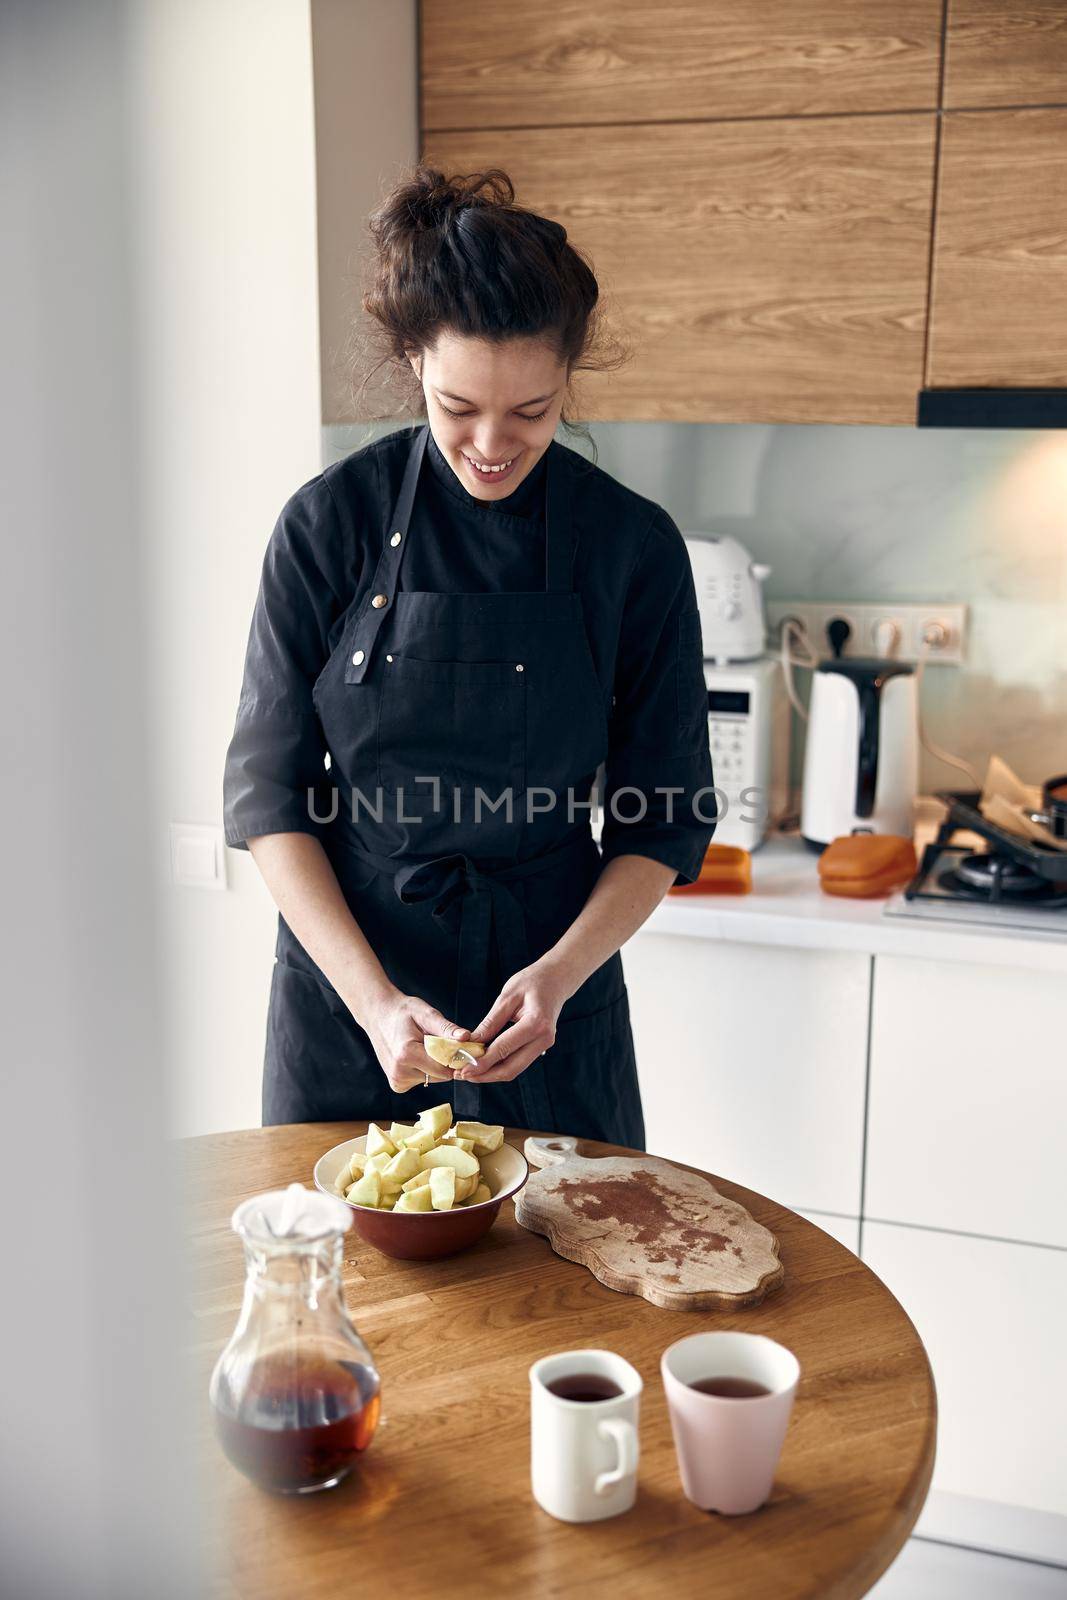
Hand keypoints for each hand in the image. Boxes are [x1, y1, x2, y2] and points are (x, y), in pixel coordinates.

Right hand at [360, 989, 471, 1093]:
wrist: (378, 1015)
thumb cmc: (403, 1012)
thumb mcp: (426, 1013)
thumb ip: (446, 1028)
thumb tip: (466, 1038)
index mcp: (406, 1054)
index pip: (444, 1068)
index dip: (455, 1058)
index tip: (457, 1045)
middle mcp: (399, 1072)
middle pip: (440, 1075)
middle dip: (444, 1061)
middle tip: (437, 1042)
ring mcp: (397, 1081)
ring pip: (432, 1078)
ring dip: (434, 1065)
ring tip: (423, 1047)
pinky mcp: (397, 1085)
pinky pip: (422, 1080)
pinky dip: (424, 1070)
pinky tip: (416, 1055)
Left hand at [459, 959, 576, 1084]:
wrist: (556, 979)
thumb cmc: (532, 982)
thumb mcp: (507, 997)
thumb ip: (491, 1022)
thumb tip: (472, 1043)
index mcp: (536, 1024)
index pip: (504, 1049)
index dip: (482, 1062)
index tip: (464, 1069)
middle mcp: (544, 1039)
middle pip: (511, 1068)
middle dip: (485, 1075)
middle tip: (463, 1075)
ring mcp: (544, 1045)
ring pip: (514, 1069)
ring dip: (491, 1073)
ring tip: (469, 1071)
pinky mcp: (540, 1046)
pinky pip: (518, 1061)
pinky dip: (500, 1065)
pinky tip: (484, 1063)